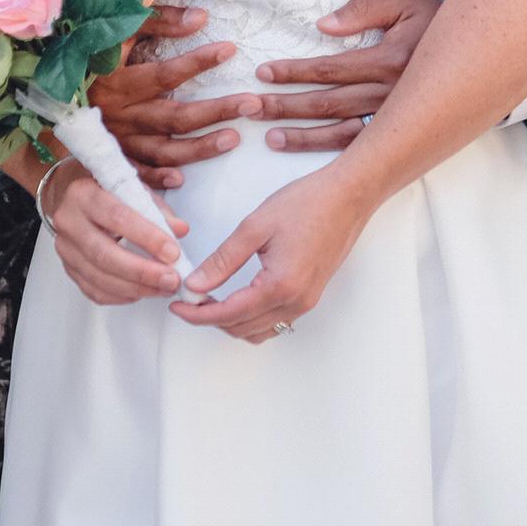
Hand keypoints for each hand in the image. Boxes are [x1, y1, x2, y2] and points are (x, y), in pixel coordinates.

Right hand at [44, 161, 192, 306]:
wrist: (70, 195)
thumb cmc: (104, 186)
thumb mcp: (132, 181)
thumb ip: (157, 203)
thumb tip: (180, 229)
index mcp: (84, 194)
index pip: (117, 217)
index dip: (147, 237)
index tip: (172, 252)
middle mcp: (70, 222)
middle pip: (105, 254)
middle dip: (142, 271)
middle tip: (171, 279)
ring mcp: (66, 249)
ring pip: (99, 277)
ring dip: (136, 287)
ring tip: (163, 288)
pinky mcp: (68, 268)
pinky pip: (93, 290)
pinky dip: (120, 295)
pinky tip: (141, 292)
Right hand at [90, 2, 262, 189]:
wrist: (39, 95)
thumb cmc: (85, 57)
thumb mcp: (115, 31)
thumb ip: (156, 22)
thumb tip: (199, 18)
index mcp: (119, 82)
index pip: (166, 73)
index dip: (198, 61)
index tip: (230, 49)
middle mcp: (119, 115)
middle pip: (174, 117)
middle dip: (216, 111)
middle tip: (252, 104)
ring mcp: (116, 141)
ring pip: (163, 150)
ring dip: (199, 148)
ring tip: (234, 138)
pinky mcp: (110, 160)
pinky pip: (136, 175)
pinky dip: (157, 180)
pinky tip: (182, 181)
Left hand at [170, 164, 373, 341]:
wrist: (349, 196)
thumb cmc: (307, 203)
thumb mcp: (256, 225)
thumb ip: (223, 259)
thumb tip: (195, 285)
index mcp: (279, 285)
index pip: (227, 314)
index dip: (197, 315)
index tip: (177, 305)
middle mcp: (295, 302)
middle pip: (241, 328)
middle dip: (210, 318)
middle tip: (189, 298)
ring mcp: (306, 302)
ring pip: (258, 329)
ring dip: (231, 321)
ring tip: (210, 298)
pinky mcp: (311, 295)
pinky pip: (275, 321)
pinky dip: (251, 317)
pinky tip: (239, 297)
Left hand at [256, 0, 439, 152]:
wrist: (484, 56)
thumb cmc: (440, 23)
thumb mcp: (406, 5)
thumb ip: (364, 12)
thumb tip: (323, 25)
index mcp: (387, 60)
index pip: (329, 69)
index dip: (294, 71)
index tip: (264, 72)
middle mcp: (389, 94)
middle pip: (327, 103)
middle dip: (285, 104)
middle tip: (251, 106)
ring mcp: (394, 117)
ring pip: (340, 131)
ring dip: (302, 134)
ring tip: (270, 135)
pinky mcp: (399, 131)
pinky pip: (360, 144)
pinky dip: (329, 149)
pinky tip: (305, 149)